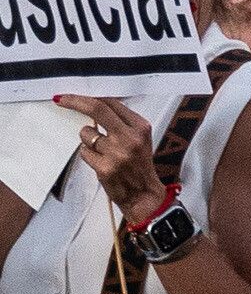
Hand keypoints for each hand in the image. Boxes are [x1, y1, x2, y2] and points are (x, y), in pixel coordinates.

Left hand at [57, 95, 160, 218]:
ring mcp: (117, 153)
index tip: (75, 97)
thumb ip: (121, 122)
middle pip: (97, 109)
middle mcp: (130, 138)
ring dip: (88, 140)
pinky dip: (89, 156)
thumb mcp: (140, 139)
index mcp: (141, 128)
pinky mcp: (105, 167)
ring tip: (102, 152)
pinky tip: (101, 163)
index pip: (111, 103)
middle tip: (62, 100)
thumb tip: (94, 104)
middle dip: (75, 101)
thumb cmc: (139, 167)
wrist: (144, 196)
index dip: (89, 97)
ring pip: (86, 133)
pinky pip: (84, 152)